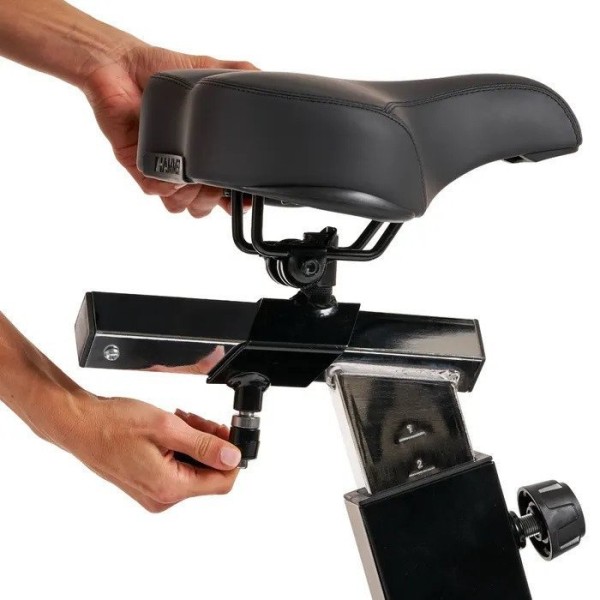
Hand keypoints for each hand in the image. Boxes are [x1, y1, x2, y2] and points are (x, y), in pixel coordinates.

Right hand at [61, 393, 240, 511]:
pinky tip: (172, 429)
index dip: (232, 456)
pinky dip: (181, 447)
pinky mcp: (148, 483)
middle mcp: (162, 497)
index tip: (230, 433)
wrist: (81, 425)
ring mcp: (154, 492)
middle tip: (198, 420)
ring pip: (193, 468)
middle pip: (208, 474)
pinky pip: (177, 468)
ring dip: (195, 442)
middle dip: (210, 444)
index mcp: (169, 488)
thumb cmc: (114, 424)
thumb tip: (232, 457)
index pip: (222, 482)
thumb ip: (204, 445)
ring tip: (181, 420)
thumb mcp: (167, 428)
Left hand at [81, 43, 255, 217]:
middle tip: (215, 177)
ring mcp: (163, 169)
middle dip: (214, 199)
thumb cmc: (164, 70)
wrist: (121, 64)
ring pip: (182, 206)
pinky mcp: (140, 167)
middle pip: (205, 207)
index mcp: (205, 153)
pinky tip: (172, 166)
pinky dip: (168, 184)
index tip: (245, 197)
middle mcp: (185, 167)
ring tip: (193, 170)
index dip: (238, 200)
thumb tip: (270, 85)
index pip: (226, 191)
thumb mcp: (214, 70)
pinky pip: (158, 192)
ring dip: (192, 195)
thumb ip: (243, 77)